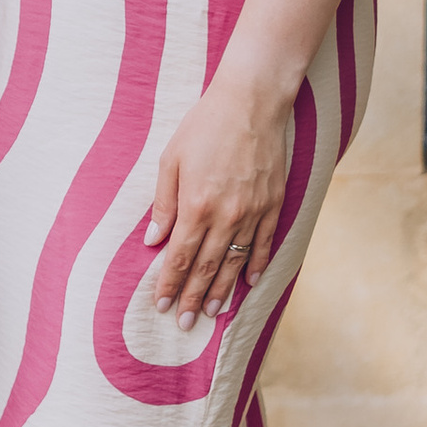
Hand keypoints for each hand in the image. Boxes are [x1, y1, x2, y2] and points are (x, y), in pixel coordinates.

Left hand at [143, 57, 298, 328]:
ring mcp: (253, 211)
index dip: (170, 284)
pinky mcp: (273, 203)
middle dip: (193, 298)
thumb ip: (163, 203)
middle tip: (184, 323)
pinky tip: (248, 283)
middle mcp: (225, 215)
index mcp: (195, 205)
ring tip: (213, 313)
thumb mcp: (171, 159)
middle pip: (206, 267)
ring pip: (235, 262)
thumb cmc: (204, 126)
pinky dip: (256, 265)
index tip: (161, 305)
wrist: (251, 102)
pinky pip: (263, 243)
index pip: (180, 256)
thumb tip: (154, 240)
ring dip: (222, 290)